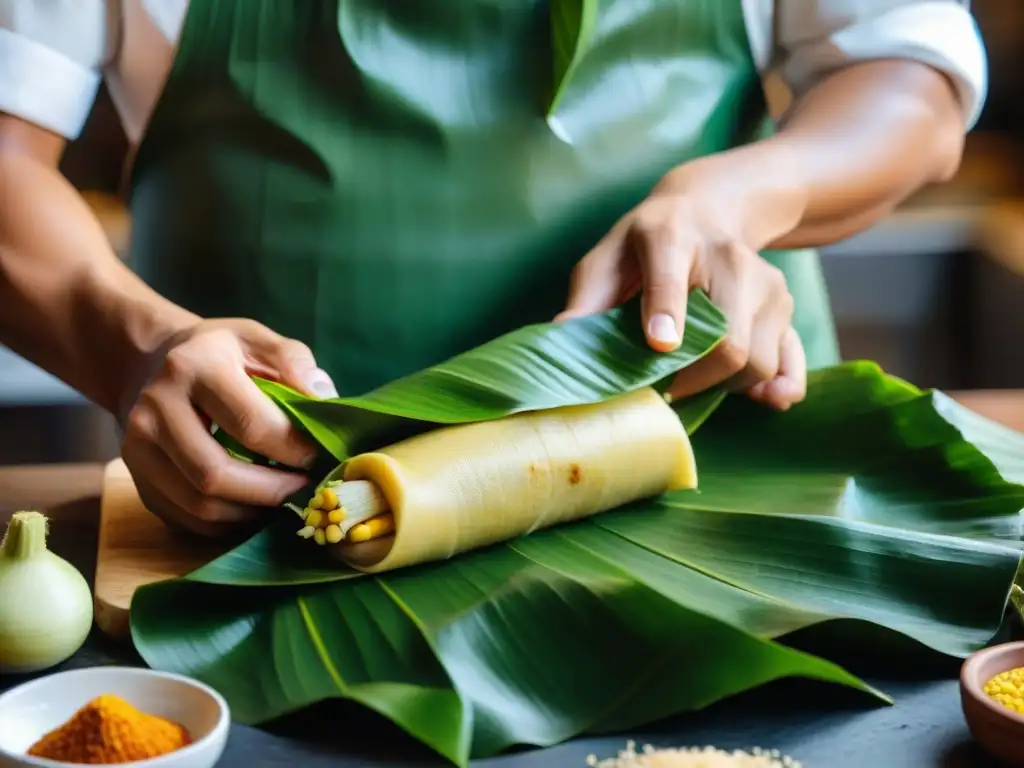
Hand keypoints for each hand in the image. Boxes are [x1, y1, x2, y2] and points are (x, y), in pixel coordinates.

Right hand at [120, 319, 337, 537]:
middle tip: (304, 489)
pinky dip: (226, 523)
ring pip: (198, 504)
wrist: (152, 361)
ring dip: (250, 512)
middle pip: (215, 473)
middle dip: (271, 491)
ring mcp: (138, 446)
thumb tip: (324, 401)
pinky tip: (253, 507)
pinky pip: (185, 517)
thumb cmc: (219, 353)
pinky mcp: (137, 476)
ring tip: (282, 500)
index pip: (249, 424)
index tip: (317, 455)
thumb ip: (294, 363)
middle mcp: (157, 407)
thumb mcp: (257, 340)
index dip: (291, 449)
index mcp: (196, 366)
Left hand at [557, 164, 805, 410]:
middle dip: (694, 380)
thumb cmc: (646, 242)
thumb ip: (587, 297)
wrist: (709, 209)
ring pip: (757, 360)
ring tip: (691, 382)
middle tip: (662, 392)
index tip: (661, 347)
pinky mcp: (786, 306)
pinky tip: (764, 399)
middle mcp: (729, 257)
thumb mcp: (609, 256)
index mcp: (671, 236)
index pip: (670, 278)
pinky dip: (780, 385)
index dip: (668, 312)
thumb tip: (561, 339)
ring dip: (723, 388)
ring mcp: (767, 282)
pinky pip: (790, 358)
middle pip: (728, 340)